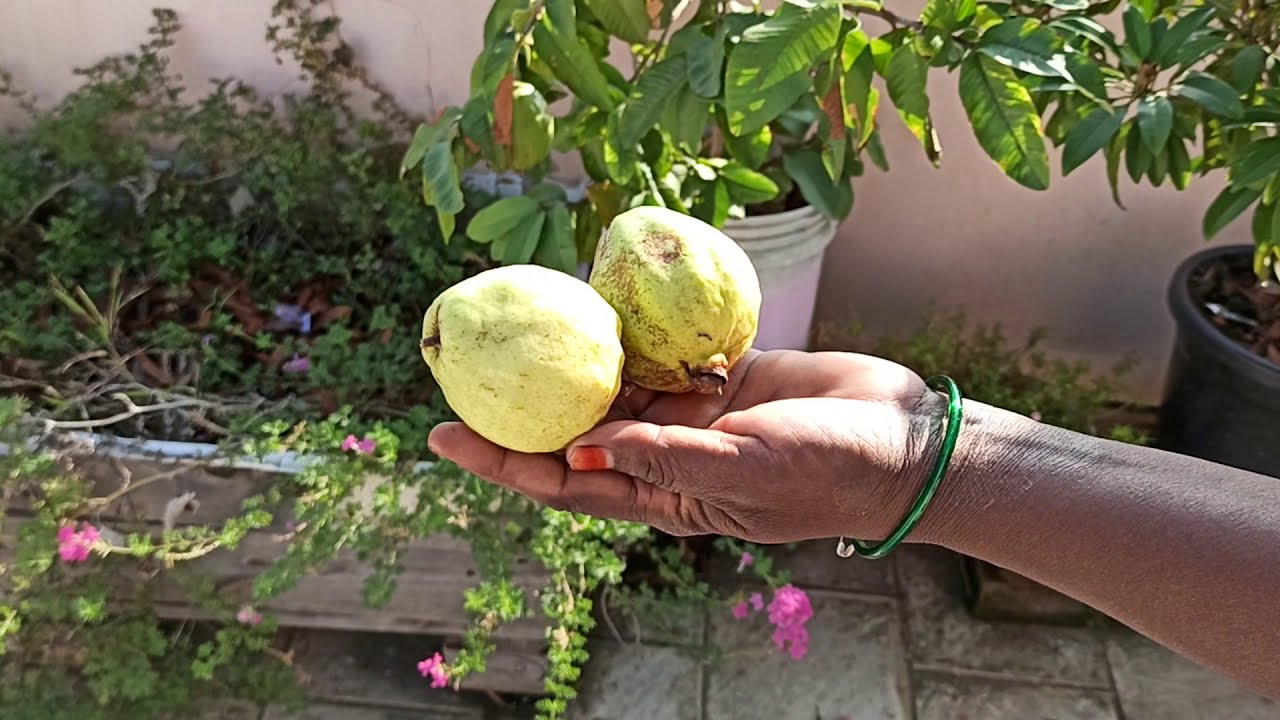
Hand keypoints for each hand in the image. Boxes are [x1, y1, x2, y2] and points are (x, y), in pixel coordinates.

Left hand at [427, 349, 947, 543]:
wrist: (899, 436)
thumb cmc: (825, 471)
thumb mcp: (741, 471)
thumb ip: (665, 458)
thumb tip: (581, 450)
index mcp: (662, 493)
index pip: (563, 482)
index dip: (501, 461)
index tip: (443, 436)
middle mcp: (665, 452)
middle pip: (574, 427)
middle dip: (520, 403)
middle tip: (465, 365)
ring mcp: (691, 410)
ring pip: (613, 381)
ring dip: (571, 359)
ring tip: (520, 323)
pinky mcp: (719, 372)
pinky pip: (660, 346)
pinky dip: (629, 325)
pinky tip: (592, 296)